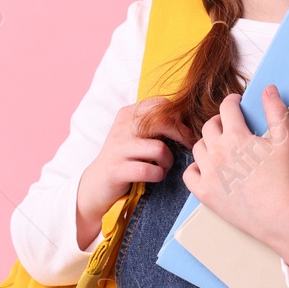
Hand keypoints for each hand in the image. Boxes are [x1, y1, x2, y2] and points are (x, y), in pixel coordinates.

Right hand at [76, 97, 196, 249]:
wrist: (97, 183)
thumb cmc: (126, 158)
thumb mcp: (138, 135)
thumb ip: (158, 124)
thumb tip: (192, 120)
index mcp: (128, 114)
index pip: (161, 104)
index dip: (179, 118)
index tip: (186, 133)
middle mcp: (122, 127)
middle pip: (164, 122)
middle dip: (181, 136)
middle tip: (186, 148)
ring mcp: (117, 148)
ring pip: (160, 149)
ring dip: (168, 161)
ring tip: (164, 166)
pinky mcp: (116, 169)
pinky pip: (149, 169)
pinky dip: (158, 174)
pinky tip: (155, 176)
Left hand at [183, 86, 288, 269]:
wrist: (279, 216)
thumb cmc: (284, 179)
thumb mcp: (285, 141)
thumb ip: (276, 111)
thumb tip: (268, 88)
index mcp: (236, 137)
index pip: (227, 108)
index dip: (232, 101)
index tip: (236, 103)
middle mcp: (217, 153)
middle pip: (209, 126)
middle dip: (220, 122)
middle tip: (231, 126)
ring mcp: (208, 174)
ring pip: (198, 148)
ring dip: (208, 143)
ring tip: (222, 148)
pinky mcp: (204, 193)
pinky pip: (190, 173)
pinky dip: (197, 168)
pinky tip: (209, 168)